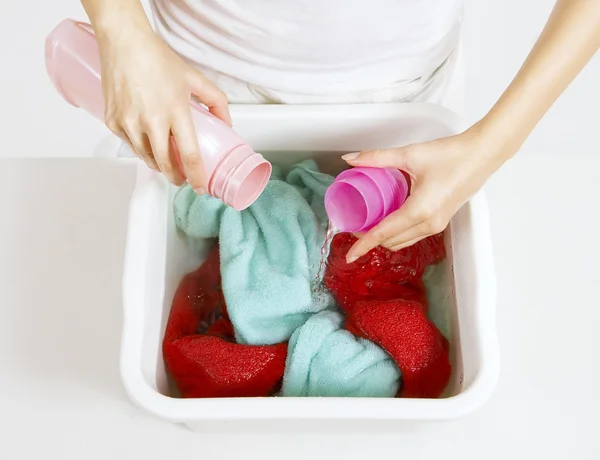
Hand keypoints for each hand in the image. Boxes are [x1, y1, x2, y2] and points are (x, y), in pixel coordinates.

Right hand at [97, 21, 230, 191]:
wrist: (124, 44)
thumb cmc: (157, 60)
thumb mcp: (195, 79)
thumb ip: (216, 102)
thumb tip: (226, 123)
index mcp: (175, 112)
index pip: (190, 156)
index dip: (197, 177)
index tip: (201, 187)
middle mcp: (151, 122)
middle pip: (166, 165)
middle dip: (176, 177)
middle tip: (182, 179)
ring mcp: (129, 124)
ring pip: (146, 158)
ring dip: (158, 165)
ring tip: (166, 162)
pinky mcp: (113, 122)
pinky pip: (130, 146)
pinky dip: (140, 149)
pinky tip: (147, 143)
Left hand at [343, 125, 505, 262]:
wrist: (482, 155)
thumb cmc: (451, 154)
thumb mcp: (409, 154)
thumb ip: (377, 158)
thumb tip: (350, 159)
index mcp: (419, 211)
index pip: (384, 234)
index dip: (364, 245)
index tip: (349, 255)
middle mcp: (428, 224)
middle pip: (391, 241)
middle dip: (370, 239)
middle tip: (354, 225)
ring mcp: (436, 225)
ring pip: (403, 241)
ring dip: (384, 237)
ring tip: (368, 224)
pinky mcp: (441, 221)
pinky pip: (413, 235)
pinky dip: (397, 233)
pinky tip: (388, 218)